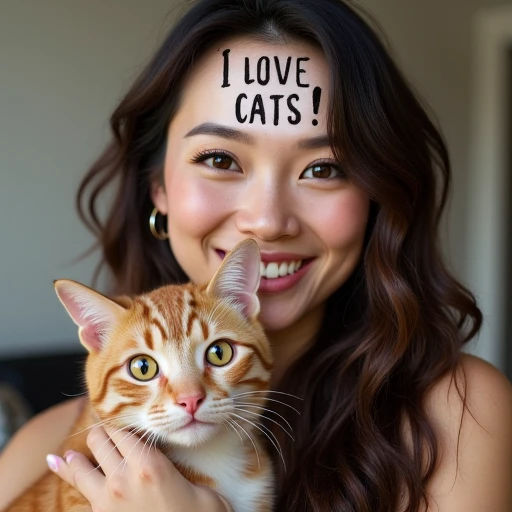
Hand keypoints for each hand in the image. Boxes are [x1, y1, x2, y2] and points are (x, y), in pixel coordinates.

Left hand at [46, 426, 231, 511]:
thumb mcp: (201, 490)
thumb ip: (185, 471)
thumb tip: (175, 458)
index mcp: (149, 465)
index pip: (123, 429)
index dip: (121, 420)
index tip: (122, 416)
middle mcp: (123, 477)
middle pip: (100, 440)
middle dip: (101, 432)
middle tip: (106, 430)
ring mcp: (107, 499)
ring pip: (81, 464)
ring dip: (80, 452)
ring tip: (78, 445)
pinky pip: (77, 488)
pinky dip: (65, 472)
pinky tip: (54, 462)